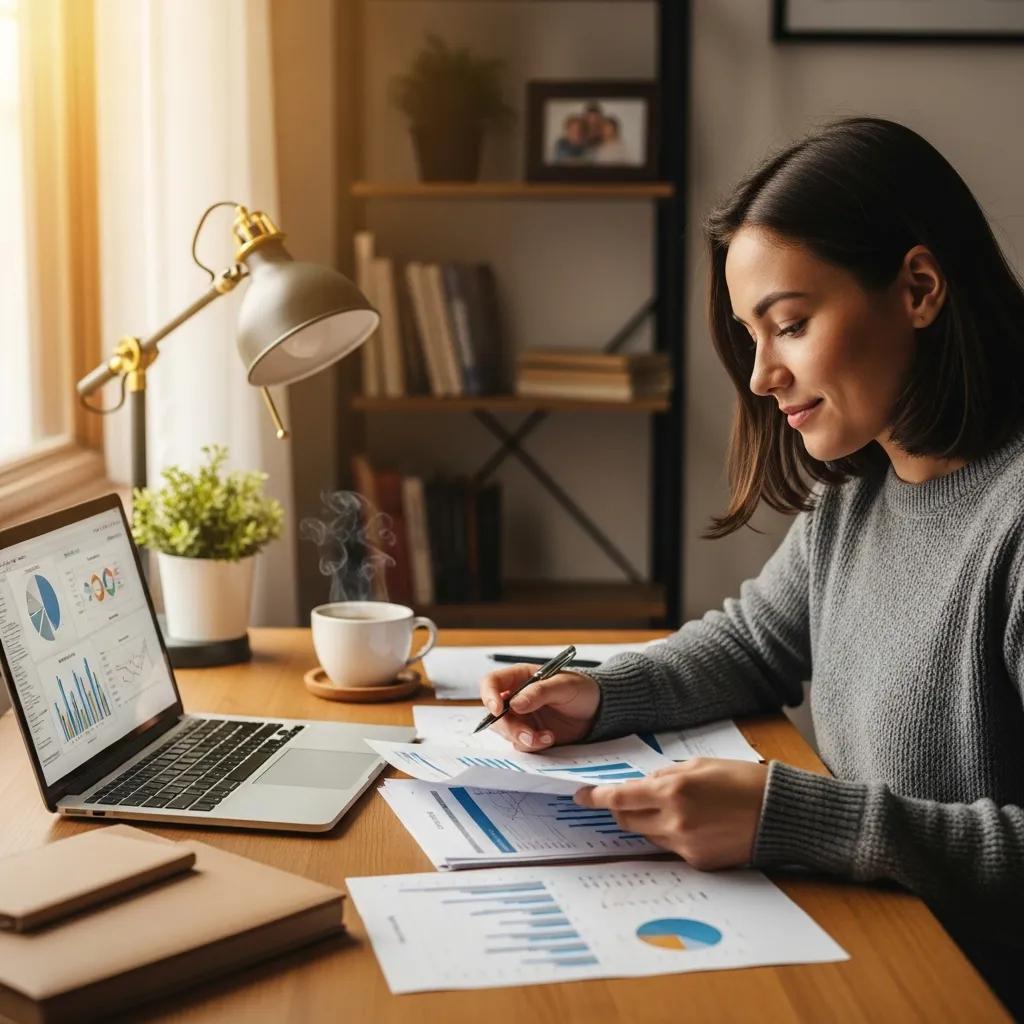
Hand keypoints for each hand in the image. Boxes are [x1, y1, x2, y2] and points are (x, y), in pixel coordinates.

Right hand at [478, 664, 599, 751]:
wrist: (597, 711)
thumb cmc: (581, 689)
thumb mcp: (564, 685)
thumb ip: (539, 692)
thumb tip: (515, 704)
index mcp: (520, 677)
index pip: (492, 682)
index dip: (489, 695)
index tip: (498, 710)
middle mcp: (515, 697)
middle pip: (495, 714)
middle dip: (510, 727)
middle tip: (529, 735)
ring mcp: (521, 718)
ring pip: (506, 732)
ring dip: (523, 738)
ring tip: (547, 737)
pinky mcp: (530, 734)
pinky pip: (522, 744)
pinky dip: (534, 745)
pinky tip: (550, 738)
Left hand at [574, 758, 769, 869]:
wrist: (780, 814)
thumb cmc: (743, 781)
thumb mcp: (700, 764)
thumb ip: (666, 773)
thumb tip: (644, 783)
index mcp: (672, 790)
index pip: (620, 797)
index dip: (595, 798)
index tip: (580, 797)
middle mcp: (674, 820)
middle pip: (626, 820)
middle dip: (620, 809)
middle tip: (625, 799)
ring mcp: (685, 845)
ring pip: (646, 835)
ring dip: (647, 821)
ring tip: (672, 808)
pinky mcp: (697, 862)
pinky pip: (670, 848)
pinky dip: (671, 834)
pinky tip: (693, 823)